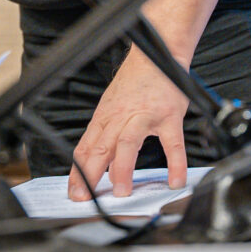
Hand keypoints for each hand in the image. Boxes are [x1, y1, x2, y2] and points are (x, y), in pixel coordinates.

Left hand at [67, 48, 188, 200]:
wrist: (156, 54)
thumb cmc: (134, 82)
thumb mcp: (111, 104)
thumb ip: (105, 131)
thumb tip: (94, 160)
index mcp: (106, 116)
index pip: (86, 147)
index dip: (78, 171)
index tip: (75, 193)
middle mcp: (122, 116)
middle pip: (102, 146)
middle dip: (92, 174)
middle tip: (88, 198)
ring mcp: (146, 115)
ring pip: (128, 143)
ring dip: (122, 168)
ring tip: (122, 191)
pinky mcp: (169, 115)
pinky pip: (172, 143)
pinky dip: (175, 163)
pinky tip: (175, 180)